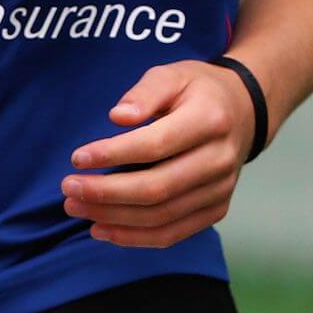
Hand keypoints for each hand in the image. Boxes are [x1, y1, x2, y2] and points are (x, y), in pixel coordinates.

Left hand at [62, 60, 257, 246]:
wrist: (244, 112)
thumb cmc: (198, 91)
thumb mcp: (173, 74)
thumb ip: (144, 93)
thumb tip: (118, 118)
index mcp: (210, 119)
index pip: (156, 145)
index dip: (113, 155)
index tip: (78, 158)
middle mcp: (220, 159)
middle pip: (157, 187)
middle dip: (106, 193)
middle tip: (68, 188)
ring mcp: (221, 189)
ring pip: (161, 217)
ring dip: (113, 218)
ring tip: (77, 207)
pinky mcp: (216, 210)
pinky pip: (172, 233)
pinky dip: (135, 237)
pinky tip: (103, 229)